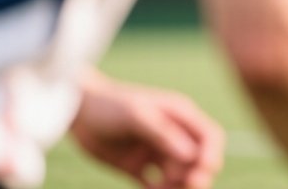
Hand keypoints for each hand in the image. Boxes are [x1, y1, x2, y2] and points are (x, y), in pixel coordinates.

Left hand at [71, 75, 223, 188]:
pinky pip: (156, 187)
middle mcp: (172, 136)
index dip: (212, 155)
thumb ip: (164, 134)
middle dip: (196, 176)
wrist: (76, 111)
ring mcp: (155, 152)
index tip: (201, 170)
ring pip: (179, 176)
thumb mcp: (137, 116)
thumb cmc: (109, 105)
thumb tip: (191, 157)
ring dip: (178, 188)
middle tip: (185, 184)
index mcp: (180, 117)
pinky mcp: (137, 167)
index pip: (210, 137)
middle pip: (197, 161)